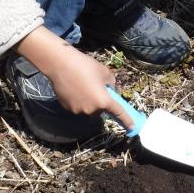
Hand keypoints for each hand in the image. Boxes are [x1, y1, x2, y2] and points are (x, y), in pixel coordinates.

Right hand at [16, 26, 135, 129]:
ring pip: (88, 109)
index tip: (132, 128)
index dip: (127, 120)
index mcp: (104, 101)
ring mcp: (78, 111)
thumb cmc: (86, 66)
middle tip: (97, 88)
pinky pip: (77, 107)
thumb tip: (110, 90)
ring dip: (89, 101)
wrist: (61, 64)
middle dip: (101, 102)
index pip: (119, 113)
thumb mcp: (105, 72)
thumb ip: (111, 84)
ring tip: (83, 85)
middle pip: (100, 110)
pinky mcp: (67, 109)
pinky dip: (78, 100)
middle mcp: (92, 110)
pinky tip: (74, 88)